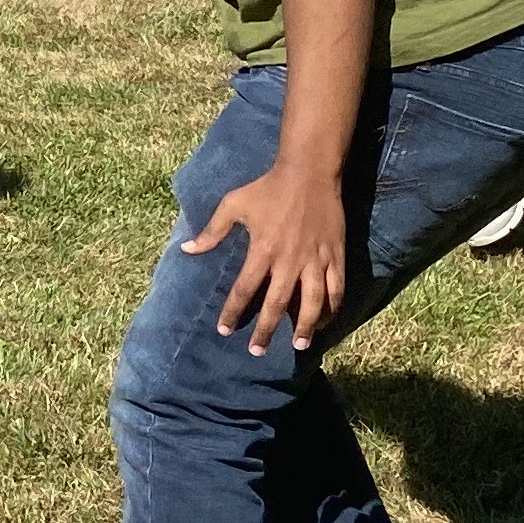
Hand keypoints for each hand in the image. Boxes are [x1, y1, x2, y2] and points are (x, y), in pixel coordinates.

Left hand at [182, 167, 351, 355]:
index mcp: (262, 250)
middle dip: (266, 331)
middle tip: (258, 351)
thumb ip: (212, 231)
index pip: (244, 290)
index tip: (225, 330)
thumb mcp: (234, 204)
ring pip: (312, 302)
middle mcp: (289, 260)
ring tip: (300, 346)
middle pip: (277, 304)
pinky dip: (331, 307)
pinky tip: (324, 321)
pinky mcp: (335, 255)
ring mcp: (314, 259)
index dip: (233, 313)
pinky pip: (335, 288)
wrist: (309, 171)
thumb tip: (188, 250)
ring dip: (305, 327)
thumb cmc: (268, 187)